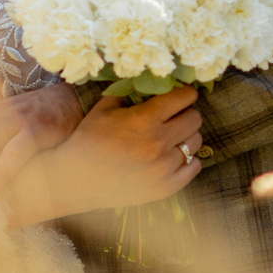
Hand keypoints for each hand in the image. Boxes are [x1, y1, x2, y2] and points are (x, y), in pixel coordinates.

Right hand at [6, 86, 204, 227]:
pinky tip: (175, 157)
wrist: (76, 180)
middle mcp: (158, 142)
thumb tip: (148, 84)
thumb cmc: (87, 141)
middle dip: (187, 113)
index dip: (185, 93)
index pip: (183, 97)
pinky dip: (189, 160)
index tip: (181, 94)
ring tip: (173, 137)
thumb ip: (128, 94)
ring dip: (187, 137)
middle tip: (176, 116)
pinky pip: (194, 168)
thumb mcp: (103, 109)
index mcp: (144, 119)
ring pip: (196, 143)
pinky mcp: (166, 187)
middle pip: (195, 119)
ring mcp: (164, 167)